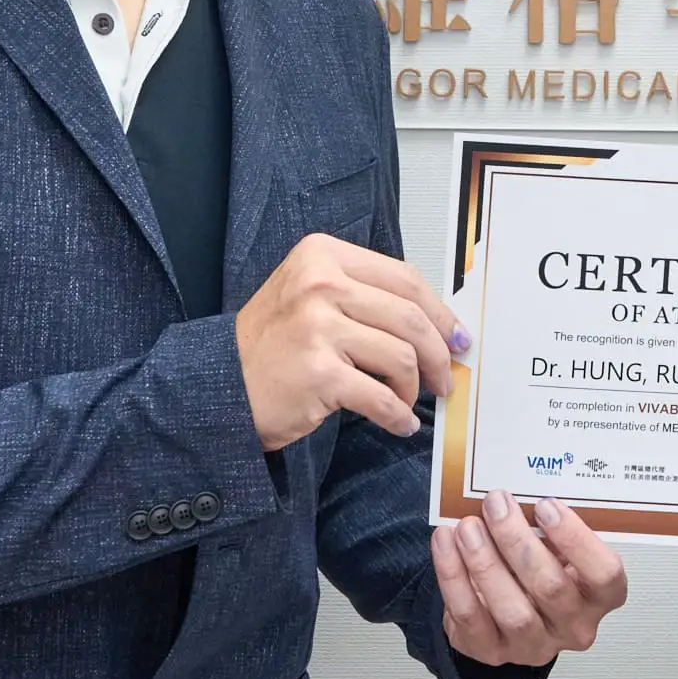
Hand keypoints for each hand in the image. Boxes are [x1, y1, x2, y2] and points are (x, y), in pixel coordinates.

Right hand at [233, 233, 464, 448]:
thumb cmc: (272, 344)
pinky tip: (399, 422)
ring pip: (402, 357)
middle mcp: (320, 284)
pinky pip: (382, 398)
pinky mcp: (319, 374)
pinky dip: (399, 415)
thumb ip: (366, 296)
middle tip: (445, 378)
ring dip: (414, 388)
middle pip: (410, 317)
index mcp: (322, 256)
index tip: (456, 336)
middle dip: (439, 354)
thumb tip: (437, 323)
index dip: (440, 311)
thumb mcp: (312, 296)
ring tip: (408, 400)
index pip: (405, 278)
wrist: (221, 385)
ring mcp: (318, 328)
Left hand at [431, 490, 629, 667]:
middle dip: (518, 541)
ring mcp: (533, 645)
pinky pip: (470, 617)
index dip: (576, 539)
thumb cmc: (538, 568)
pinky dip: (454, 576)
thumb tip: (519, 494)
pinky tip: (446, 543)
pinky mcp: (491, 652)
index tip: (545, 506)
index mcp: (600, 596)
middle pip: (552, 588)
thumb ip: (549, 526)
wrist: (505, 610)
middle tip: (496, 504)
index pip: (604, 574)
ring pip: (512, 610)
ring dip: (485, 561)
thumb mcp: (556, 546)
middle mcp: (574, 626)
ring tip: (468, 526)